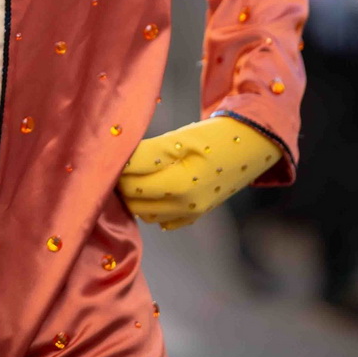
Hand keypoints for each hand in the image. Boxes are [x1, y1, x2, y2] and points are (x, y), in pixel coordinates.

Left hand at [117, 116, 280, 230]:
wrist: (249, 147)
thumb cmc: (212, 137)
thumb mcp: (178, 138)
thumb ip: (147, 152)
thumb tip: (116, 160)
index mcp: (179, 182)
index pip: (130, 179)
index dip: (115, 164)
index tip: (108, 149)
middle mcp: (184, 204)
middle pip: (133, 198)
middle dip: (120, 179)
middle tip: (116, 159)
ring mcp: (189, 213)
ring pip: (142, 211)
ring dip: (132, 193)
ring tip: (133, 170)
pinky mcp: (194, 216)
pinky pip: (160, 219)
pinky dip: (149, 205)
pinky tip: (151, 185)